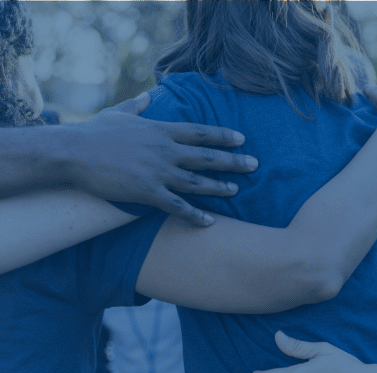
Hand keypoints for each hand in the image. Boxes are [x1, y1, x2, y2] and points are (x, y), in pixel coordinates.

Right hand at [61, 92, 257, 225]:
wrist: (72, 152)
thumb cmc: (93, 132)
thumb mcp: (117, 113)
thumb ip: (137, 106)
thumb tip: (147, 96)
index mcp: (161, 130)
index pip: (201, 132)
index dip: (224, 136)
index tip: (242, 139)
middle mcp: (165, 150)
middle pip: (207, 157)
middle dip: (233, 162)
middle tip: (254, 165)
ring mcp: (158, 172)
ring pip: (197, 182)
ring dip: (219, 187)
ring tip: (236, 191)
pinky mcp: (147, 192)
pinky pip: (177, 206)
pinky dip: (195, 215)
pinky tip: (209, 221)